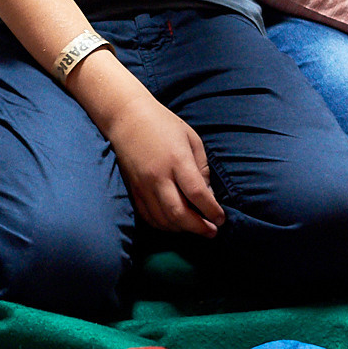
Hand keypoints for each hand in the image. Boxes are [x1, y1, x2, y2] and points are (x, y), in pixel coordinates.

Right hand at [101, 92, 222, 235]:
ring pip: (163, 219)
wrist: (126, 117)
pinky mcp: (132, 190)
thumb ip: (202, 169)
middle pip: (179, 213)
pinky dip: (163, 225)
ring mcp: (143, 185)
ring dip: (182, 229)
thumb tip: (208, 197)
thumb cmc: (163, 124)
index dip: (212, 211)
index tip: (221, 219)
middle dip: (198, 228)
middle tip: (212, 231)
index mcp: (177, 160)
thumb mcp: (191, 139)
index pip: (197, 194)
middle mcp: (159, 176)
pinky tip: (175, 224)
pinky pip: (148, 216)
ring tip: (195, 228)